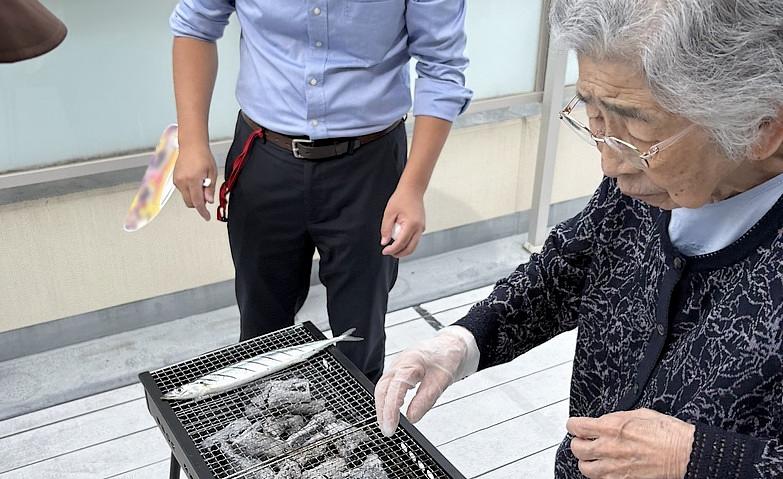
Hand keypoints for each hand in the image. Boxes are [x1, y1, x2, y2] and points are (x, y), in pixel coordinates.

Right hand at [173, 144, 216, 220]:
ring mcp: (177, 181)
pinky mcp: (175, 179)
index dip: (203, 211)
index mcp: (193, 180)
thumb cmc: (202, 155)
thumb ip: (210, 188)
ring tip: (201, 182)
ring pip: (186, 197)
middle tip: (207, 193)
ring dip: (194, 196)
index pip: (198, 201)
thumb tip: (209, 201)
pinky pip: (183, 191)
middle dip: (199, 203)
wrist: (191, 145)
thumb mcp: (212, 172)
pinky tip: (195, 180)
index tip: (207, 217)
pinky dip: (190, 190)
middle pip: (190, 202)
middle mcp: (182, 181)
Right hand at [374, 327, 477, 436]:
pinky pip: (387, 386)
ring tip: (388, 424)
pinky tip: (392, 409)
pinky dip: (387, 399)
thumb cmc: (447, 357)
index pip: (394, 389)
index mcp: (410, 363)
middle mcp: (399, 363)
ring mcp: (397, 366)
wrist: (451, 345)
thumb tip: (412, 418)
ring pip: (382, 388)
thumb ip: (426, 399)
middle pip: (382, 389)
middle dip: (382, 411)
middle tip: (387, 430)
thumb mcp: (442, 380)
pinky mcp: (398, 371)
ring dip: (382, 406)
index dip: (390, 410)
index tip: (390, 427)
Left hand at [380, 183, 424, 257]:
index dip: (392, 249)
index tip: (385, 251)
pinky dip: (407, 243)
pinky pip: (415, 240)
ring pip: (413, 246)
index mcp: (411, 224)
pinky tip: (399, 240)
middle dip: (399, 253)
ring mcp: (422, 228)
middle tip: (389, 252)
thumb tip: (384, 241)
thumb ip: (386, 229)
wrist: (412, 190)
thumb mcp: (389, 213)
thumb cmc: (402, 198)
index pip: (401, 243)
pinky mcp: (421, 227)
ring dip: (403, 249)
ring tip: (393, 246)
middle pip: (410, 249)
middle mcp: (419, 228)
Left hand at [567, 408, 694, 478]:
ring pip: (585, 468)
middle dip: (578, 443)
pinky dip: (601, 475)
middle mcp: (609, 448)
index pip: (577, 426)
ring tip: (594, 457)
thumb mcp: (639, 413)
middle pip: (576, 448)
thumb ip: (616, 418)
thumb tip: (604, 421)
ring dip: (587, 461)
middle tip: (584, 441)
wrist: (685, 454)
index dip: (573, 425)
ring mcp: (615, 467)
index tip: (575, 426)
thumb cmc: (668, 433)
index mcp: (612, 427)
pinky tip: (607, 468)